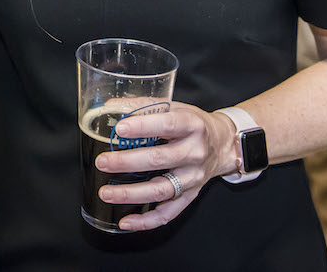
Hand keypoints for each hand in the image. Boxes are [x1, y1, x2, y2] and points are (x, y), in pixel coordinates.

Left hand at [93, 103, 237, 231]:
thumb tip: (111, 106)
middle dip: (127, 162)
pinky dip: (146, 220)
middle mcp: (195, 152)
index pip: (167, 125)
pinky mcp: (191, 195)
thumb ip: (145, 106)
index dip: (143, 127)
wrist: (223, 144)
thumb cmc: (193, 124)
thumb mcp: (176, 107)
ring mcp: (193, 177)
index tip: (119, 128)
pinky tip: (125, 220)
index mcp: (192, 125)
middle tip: (102, 162)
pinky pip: (169, 213)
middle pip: (159, 160)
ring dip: (131, 193)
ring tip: (106, 192)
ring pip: (161, 190)